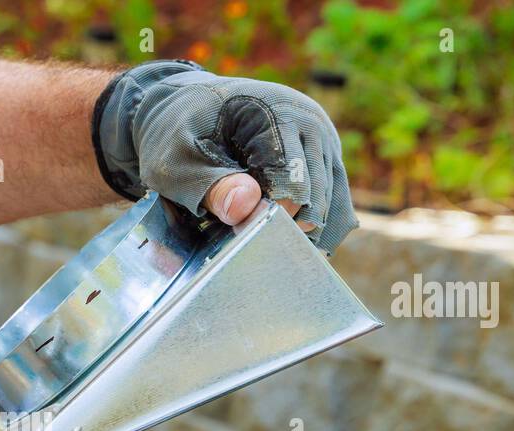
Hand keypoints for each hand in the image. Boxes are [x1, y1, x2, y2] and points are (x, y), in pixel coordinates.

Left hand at [93, 60, 358, 252]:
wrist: (184, 112)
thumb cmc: (177, 137)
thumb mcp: (178, 164)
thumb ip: (211, 186)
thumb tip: (248, 204)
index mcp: (276, 113)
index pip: (291, 181)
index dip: (266, 214)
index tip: (236, 224)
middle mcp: (309, 122)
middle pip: (317, 195)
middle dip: (284, 223)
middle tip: (245, 228)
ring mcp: (323, 141)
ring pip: (332, 203)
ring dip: (299, 226)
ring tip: (260, 229)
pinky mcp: (326, 159)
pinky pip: (336, 203)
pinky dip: (314, 225)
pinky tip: (284, 236)